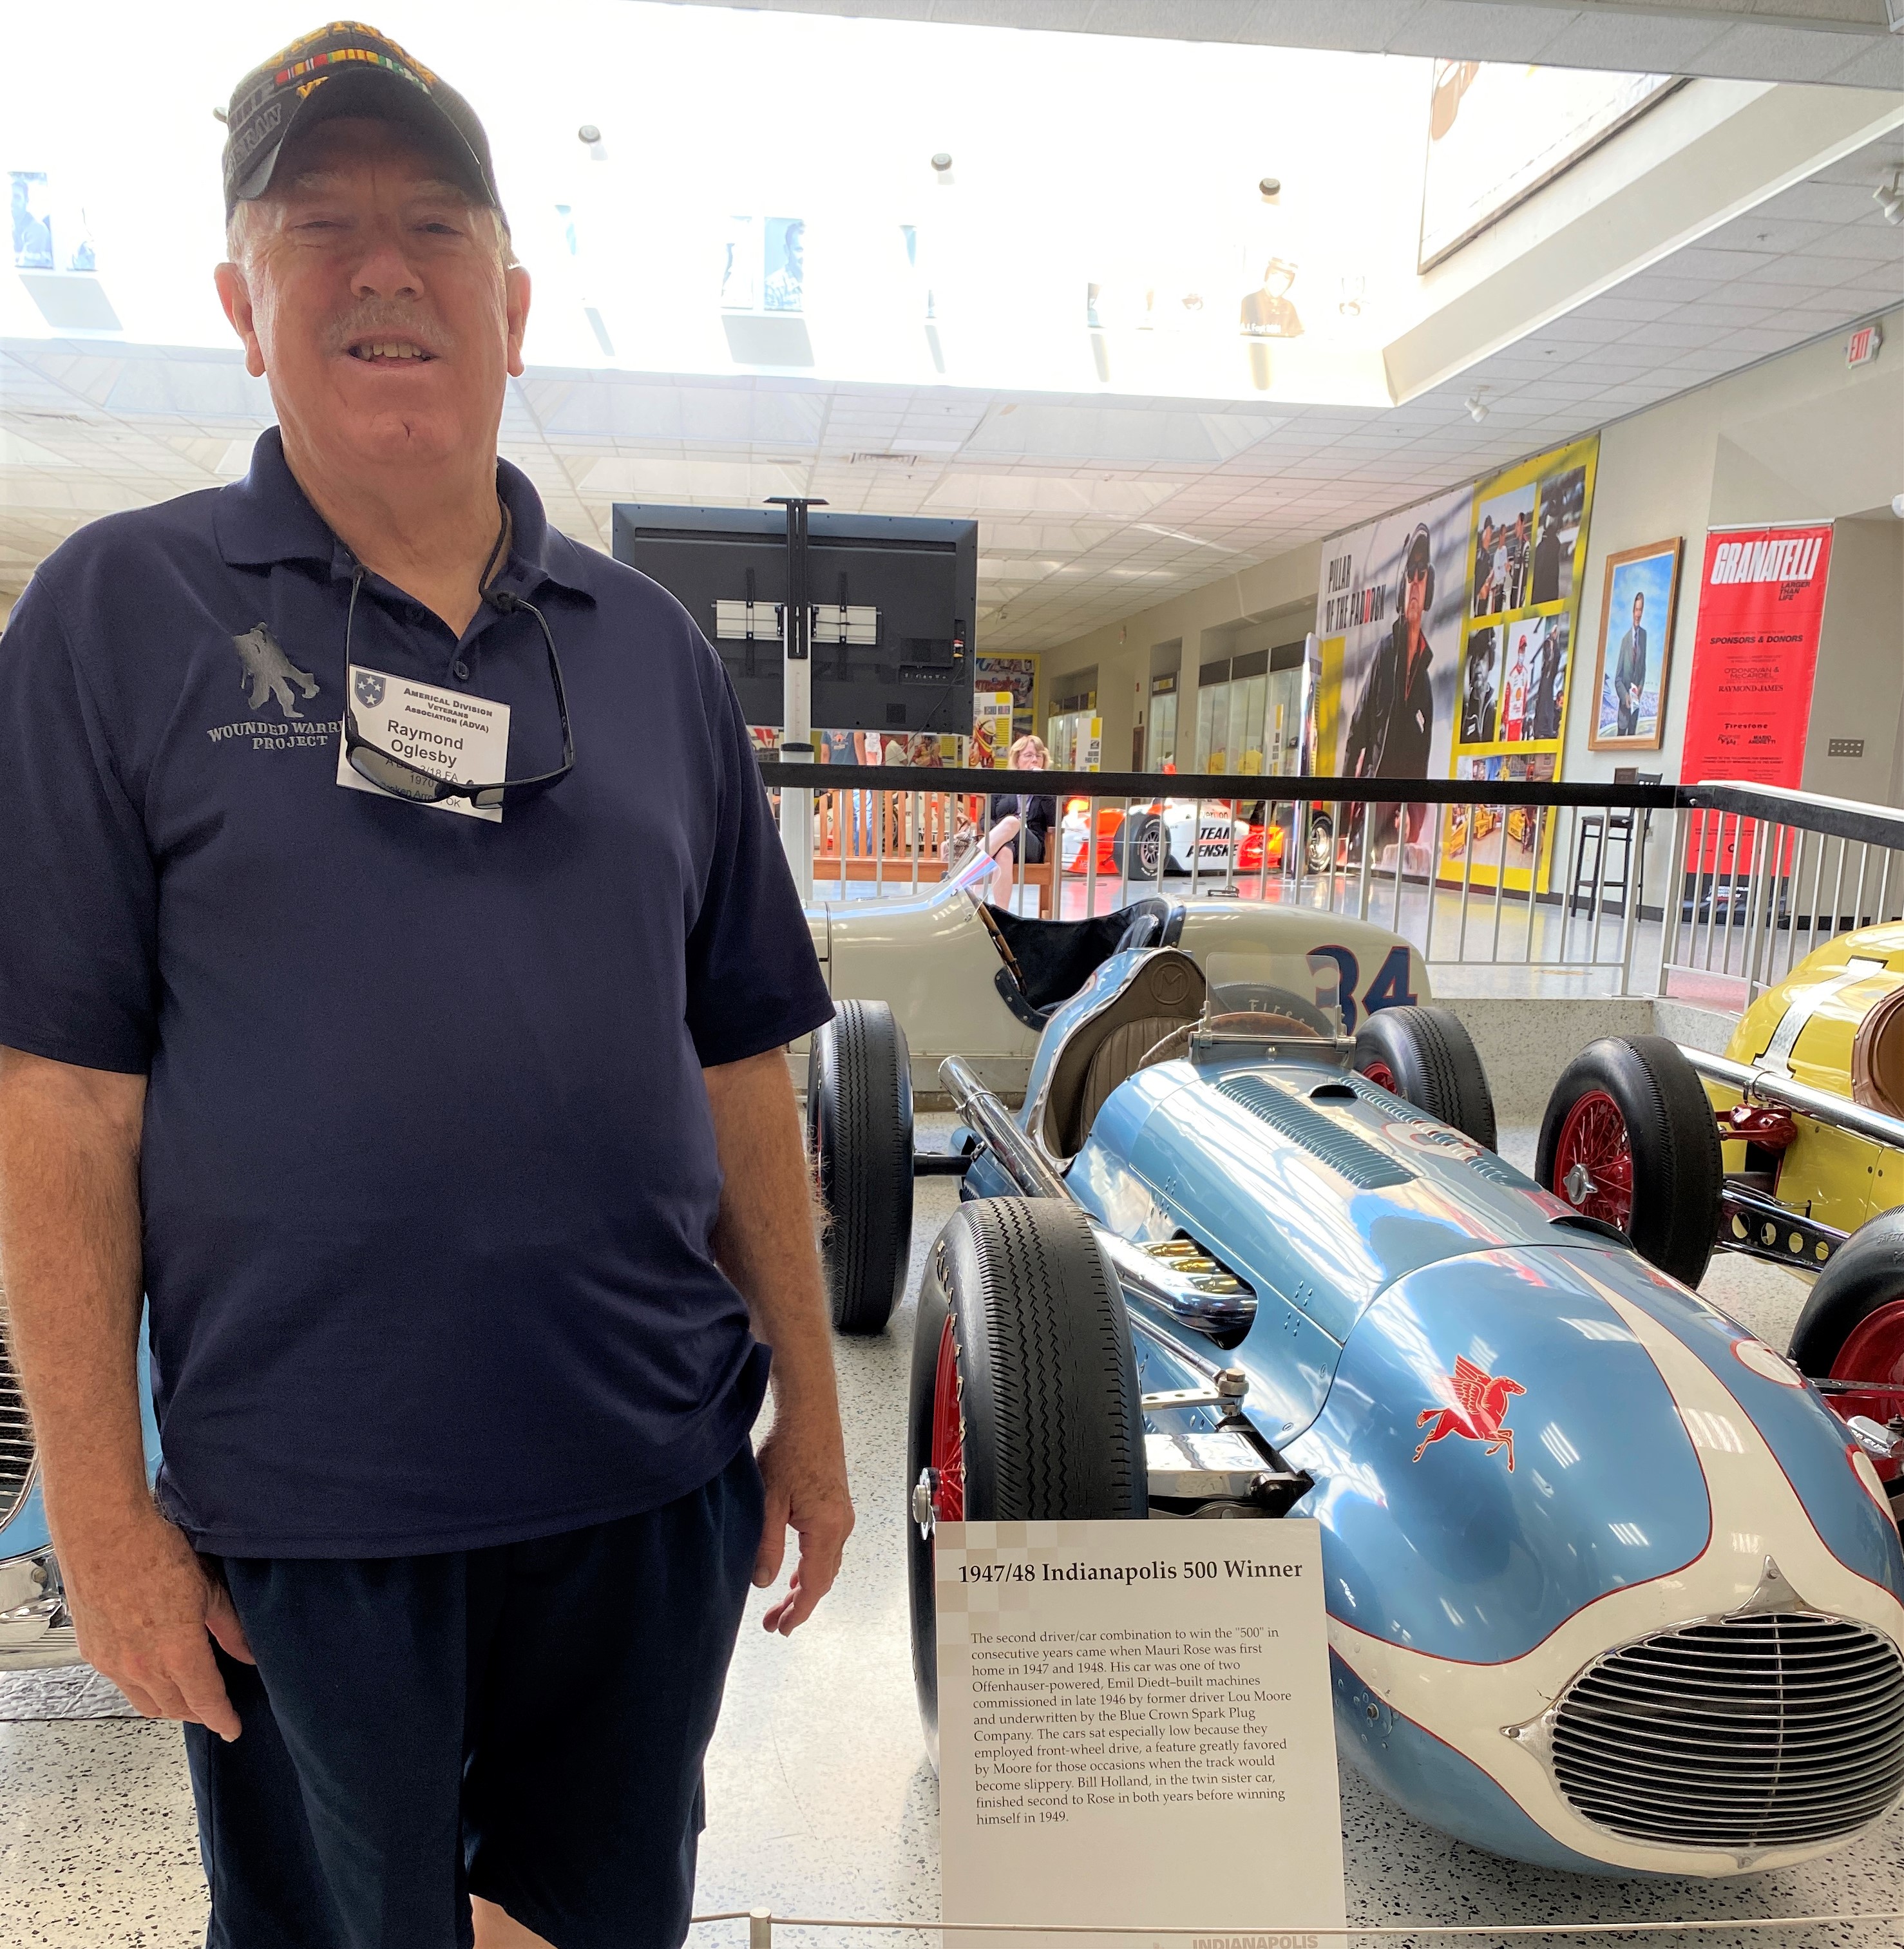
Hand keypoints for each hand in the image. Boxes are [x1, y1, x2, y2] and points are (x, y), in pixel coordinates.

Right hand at [61, 1503, 254, 1737]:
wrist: (103, 1536)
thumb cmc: (156, 1553)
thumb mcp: (209, 1589)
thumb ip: (230, 1627)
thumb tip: (249, 1655)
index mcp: (177, 1652)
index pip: (205, 1701)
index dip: (222, 1718)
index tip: (233, 1728)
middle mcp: (142, 1666)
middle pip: (174, 1708)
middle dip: (197, 1713)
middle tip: (214, 1709)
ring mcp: (113, 1662)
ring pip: (145, 1702)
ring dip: (168, 1706)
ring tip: (187, 1697)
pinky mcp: (93, 1653)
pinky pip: (122, 1685)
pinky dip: (142, 1689)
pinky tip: (154, 1674)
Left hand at [752, 1401, 853, 1634]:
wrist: (809, 1415)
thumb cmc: (790, 1449)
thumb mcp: (769, 1501)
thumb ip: (767, 1545)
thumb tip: (763, 1582)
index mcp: (826, 1528)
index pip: (813, 1584)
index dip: (798, 1611)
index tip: (781, 1628)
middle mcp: (841, 1525)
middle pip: (823, 1579)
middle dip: (799, 1604)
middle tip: (774, 1623)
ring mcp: (841, 1514)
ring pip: (826, 1564)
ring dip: (805, 1585)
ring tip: (781, 1603)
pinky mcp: (836, 1504)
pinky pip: (828, 1547)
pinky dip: (812, 1566)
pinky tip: (796, 1570)